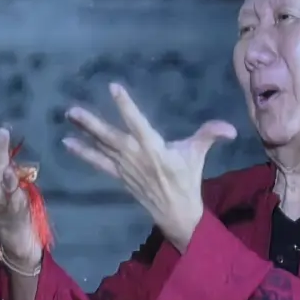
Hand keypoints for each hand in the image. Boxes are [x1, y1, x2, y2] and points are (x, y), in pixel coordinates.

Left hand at [63, 83, 235, 249]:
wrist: (176, 212)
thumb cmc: (187, 179)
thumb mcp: (198, 154)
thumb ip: (210, 135)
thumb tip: (230, 129)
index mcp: (153, 147)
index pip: (136, 121)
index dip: (125, 104)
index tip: (113, 88)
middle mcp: (134, 156)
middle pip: (109, 136)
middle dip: (91, 123)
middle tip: (71, 110)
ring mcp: (124, 167)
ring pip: (101, 146)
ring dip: (84, 132)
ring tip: (68, 117)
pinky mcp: (119, 175)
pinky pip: (99, 162)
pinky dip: (84, 152)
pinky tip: (68, 143)